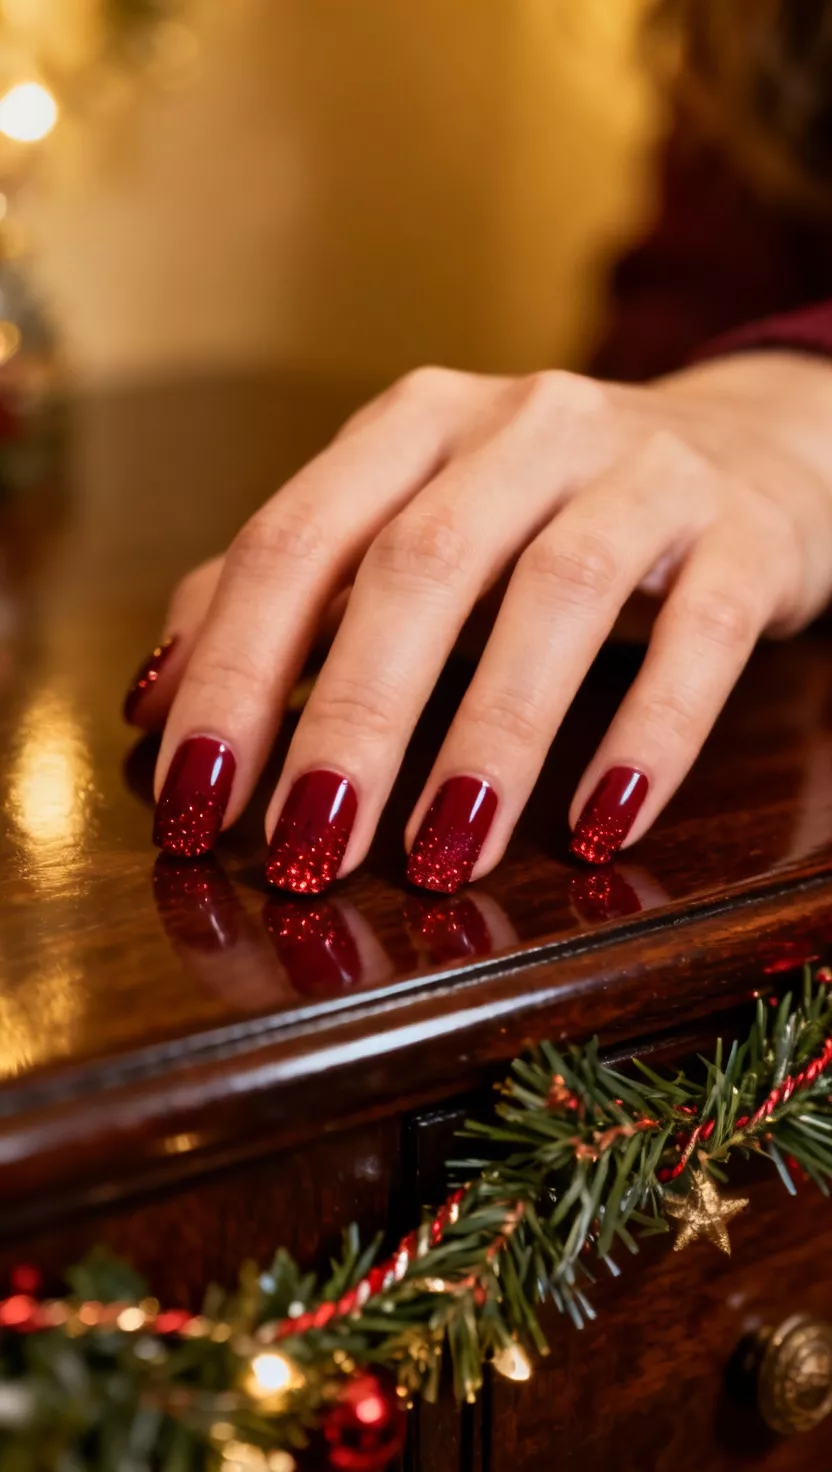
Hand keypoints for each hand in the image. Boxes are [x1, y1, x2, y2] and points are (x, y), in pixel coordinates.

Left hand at [125, 351, 831, 890]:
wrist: (745, 450)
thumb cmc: (540, 514)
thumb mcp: (407, 528)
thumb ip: (285, 599)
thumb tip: (154, 704)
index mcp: (415, 425)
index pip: (296, 541)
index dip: (235, 677)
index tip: (195, 807)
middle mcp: (523, 426)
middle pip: (416, 567)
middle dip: (350, 721)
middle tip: (305, 854)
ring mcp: (641, 471)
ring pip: (556, 594)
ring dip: (488, 738)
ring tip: (440, 862)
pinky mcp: (742, 534)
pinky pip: (700, 636)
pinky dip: (648, 737)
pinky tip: (598, 829)